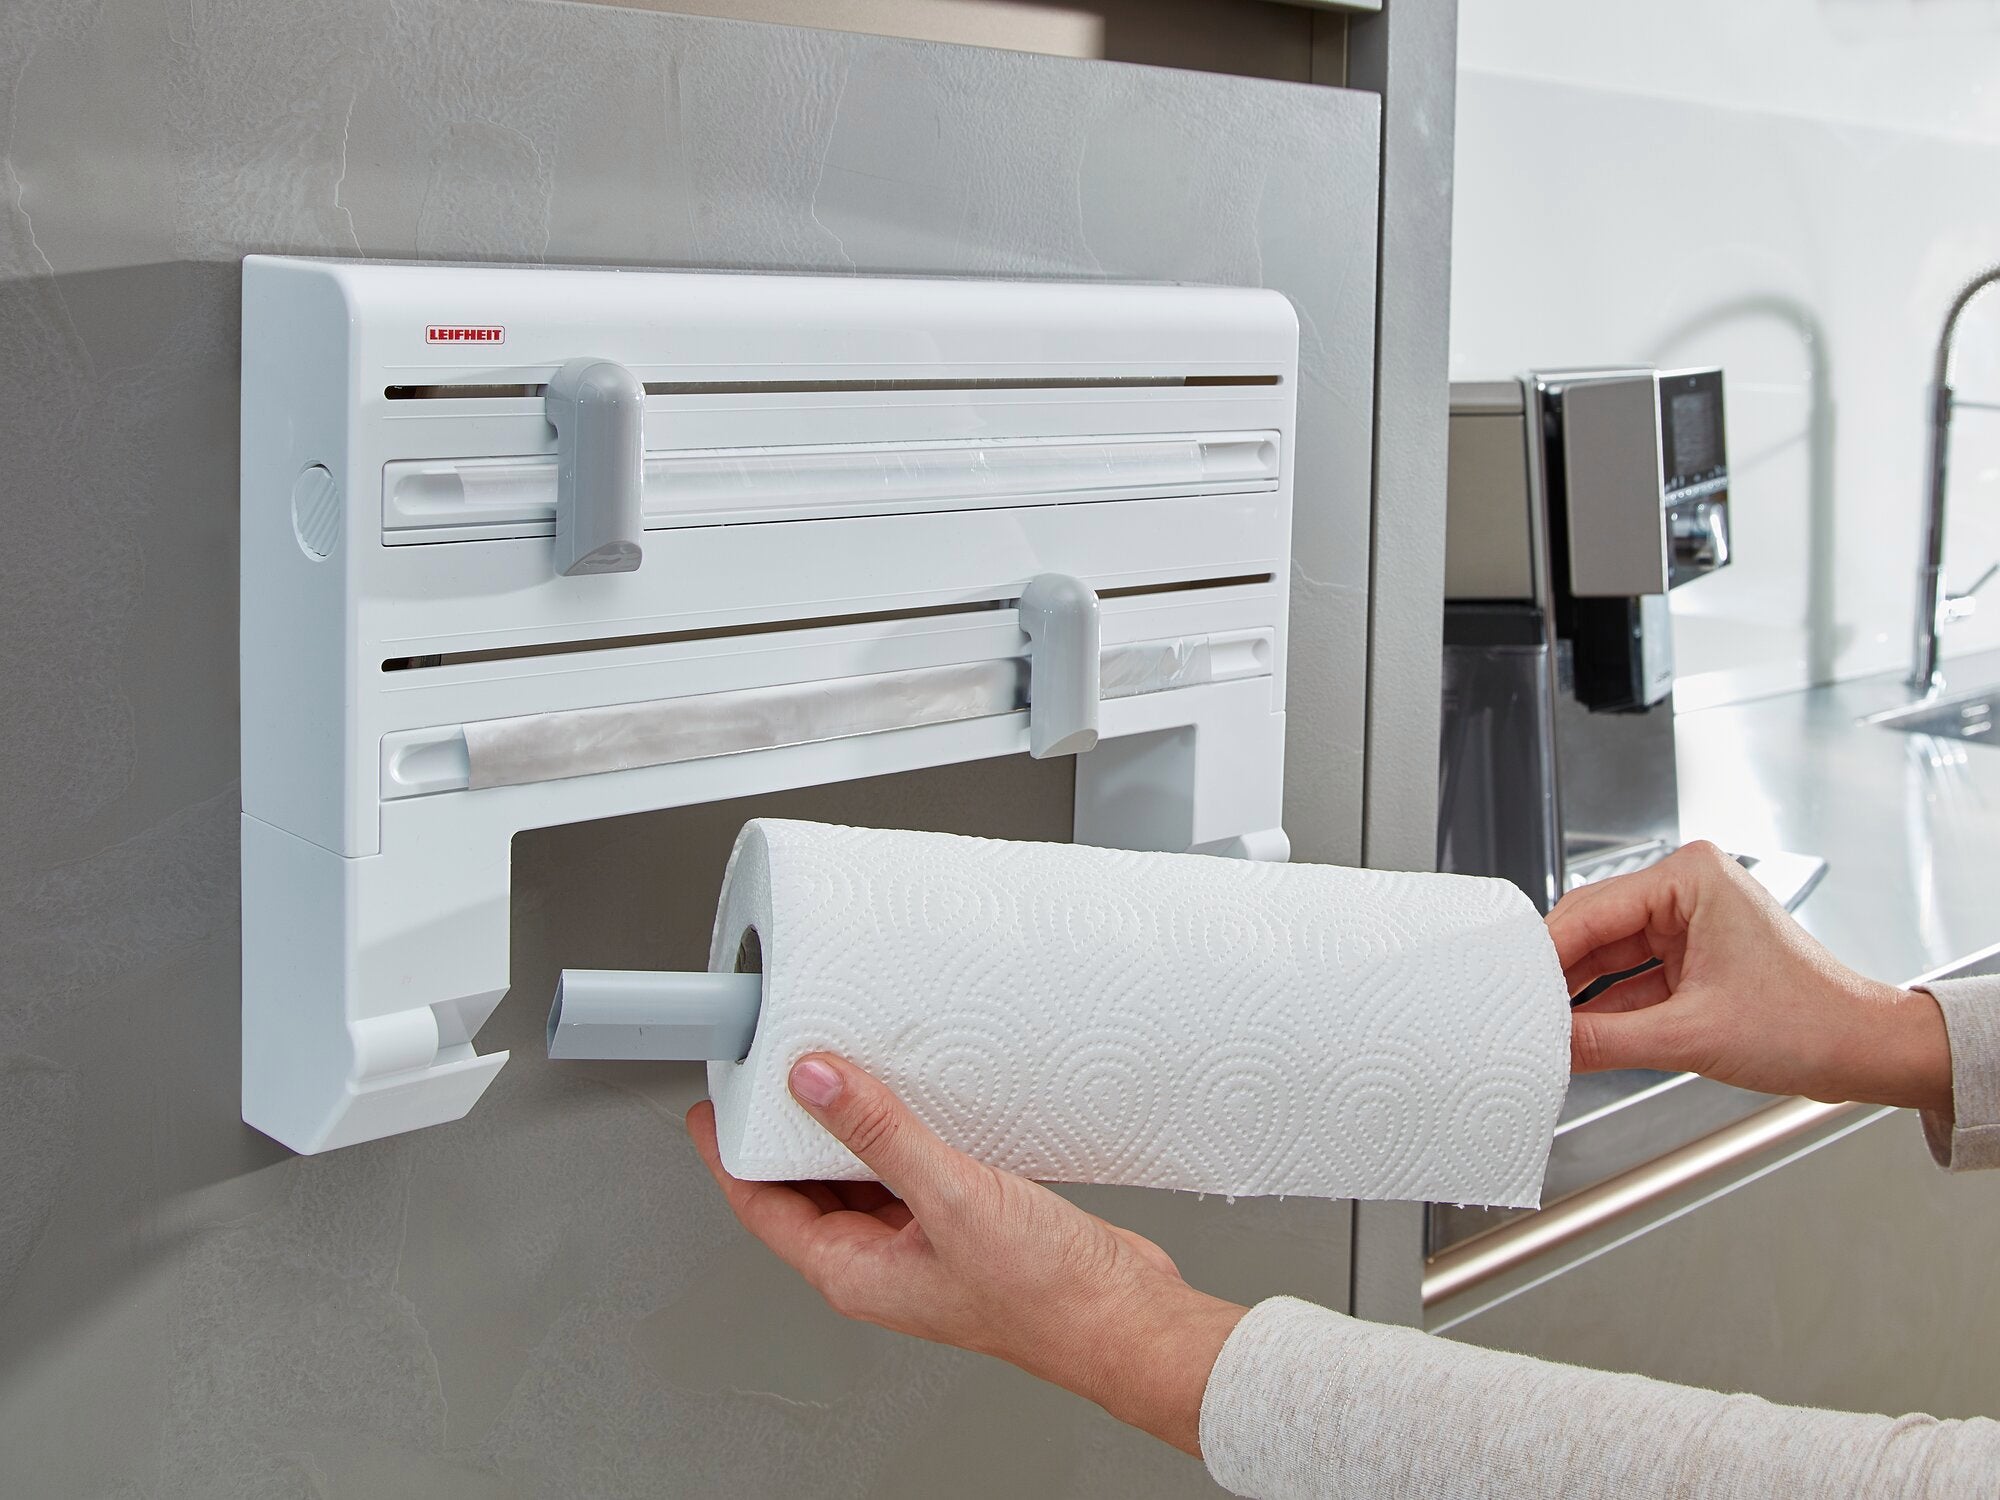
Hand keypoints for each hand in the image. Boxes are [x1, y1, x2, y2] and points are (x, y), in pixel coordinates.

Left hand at [687, 1054, 1246, 1455]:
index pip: (762, 1207)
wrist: (1124, 1317)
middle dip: (787, 1131)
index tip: (714, 1105)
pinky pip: (913, 1168)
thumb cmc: (1045, 1296)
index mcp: (855, 1272)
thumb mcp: (949, 1196)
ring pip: (861, 1175)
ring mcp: (923, 1244)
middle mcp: (881, 1262)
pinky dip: (903, 1131)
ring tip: (839, 1067)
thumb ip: (879, 1134)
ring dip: (849, 1126)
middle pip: (806, 1188)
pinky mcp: (965, 1223)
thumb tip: (815, 1082)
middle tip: (771, 1068)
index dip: (730, 1155)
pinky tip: (915, 1096)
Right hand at [1551, 840, 1951, 1112]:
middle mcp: (1688, 889)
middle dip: (1559, 977)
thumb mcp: (1692, 1035)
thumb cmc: (1813, 1023)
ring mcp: (1688, 922)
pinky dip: (1607, 1008)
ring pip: (1607, 957)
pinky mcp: (1690, 956)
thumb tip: (1548, 1044)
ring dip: (1580, 996)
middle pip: (1593, 930)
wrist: (1867, 1052)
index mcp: (1692, 876)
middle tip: (1519, 1013)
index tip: (1509, 988)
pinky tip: (1578, 1033)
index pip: (1591, 910)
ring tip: (1545, 1028)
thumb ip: (1606, 1040)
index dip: (1546, 955)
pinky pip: (1630, 978)